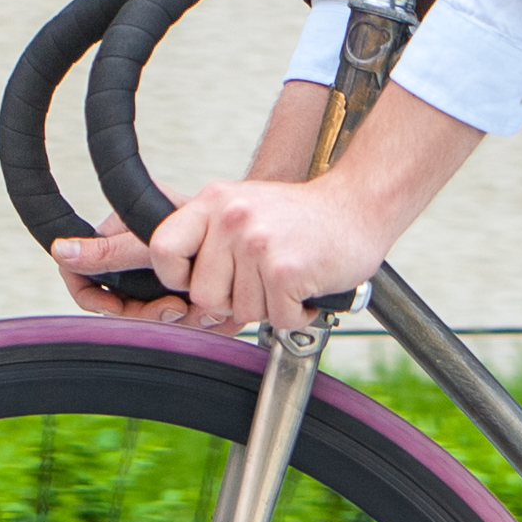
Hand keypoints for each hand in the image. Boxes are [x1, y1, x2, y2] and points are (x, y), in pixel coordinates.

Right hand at [50, 222, 232, 329]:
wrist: (250, 234)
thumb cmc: (206, 219)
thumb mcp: (152, 238)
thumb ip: (109, 251)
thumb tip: (60, 251)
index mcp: (117, 236)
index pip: (82, 276)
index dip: (95, 299)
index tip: (117, 307)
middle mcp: (134, 260)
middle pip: (118, 306)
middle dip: (148, 314)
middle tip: (175, 308)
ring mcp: (157, 279)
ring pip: (147, 321)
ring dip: (178, 321)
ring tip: (202, 308)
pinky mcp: (181, 296)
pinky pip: (175, 324)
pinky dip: (195, 323)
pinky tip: (212, 313)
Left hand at [140, 170, 399, 332]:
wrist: (359, 205)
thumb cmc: (304, 217)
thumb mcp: (244, 208)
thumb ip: (210, 240)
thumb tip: (185, 291)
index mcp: (213, 202)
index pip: (162, 250)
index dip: (178, 276)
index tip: (200, 278)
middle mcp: (231, 219)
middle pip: (204, 295)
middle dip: (235, 299)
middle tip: (263, 279)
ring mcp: (258, 244)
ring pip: (243, 311)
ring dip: (270, 306)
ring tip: (289, 277)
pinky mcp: (285, 270)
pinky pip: (277, 318)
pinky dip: (297, 313)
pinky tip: (306, 288)